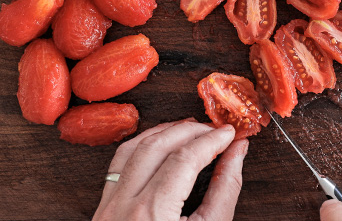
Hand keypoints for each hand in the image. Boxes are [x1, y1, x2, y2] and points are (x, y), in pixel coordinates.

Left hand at [93, 118, 247, 220]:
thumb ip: (225, 190)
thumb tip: (238, 154)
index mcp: (152, 216)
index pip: (185, 159)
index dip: (211, 141)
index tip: (231, 134)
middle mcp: (123, 206)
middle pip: (157, 146)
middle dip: (190, 131)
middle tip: (216, 130)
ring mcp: (108, 206)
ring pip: (132, 148)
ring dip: (164, 132)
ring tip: (191, 129)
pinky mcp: (103, 208)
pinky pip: (119, 163)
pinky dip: (142, 145)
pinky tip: (161, 142)